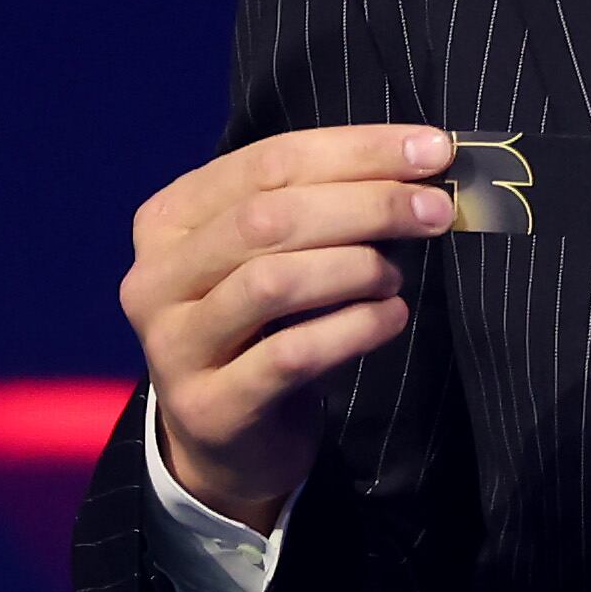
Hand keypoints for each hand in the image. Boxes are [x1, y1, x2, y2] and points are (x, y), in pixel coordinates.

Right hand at [117, 124, 456, 528]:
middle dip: (367, 205)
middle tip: (435, 211)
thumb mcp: (276, 253)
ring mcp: (174, 345)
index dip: (358, 151)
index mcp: (169, 217)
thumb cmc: (262, 325)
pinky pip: (291, 354)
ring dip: (356, 268)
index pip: (269, 161)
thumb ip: (322, 202)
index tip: (432, 150)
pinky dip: (353, 328)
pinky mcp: (209, 406)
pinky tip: (390, 316)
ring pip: (273, 281)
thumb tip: (421, 160)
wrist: (226, 441)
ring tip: (395, 276)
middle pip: (269, 218)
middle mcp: (155, 276)